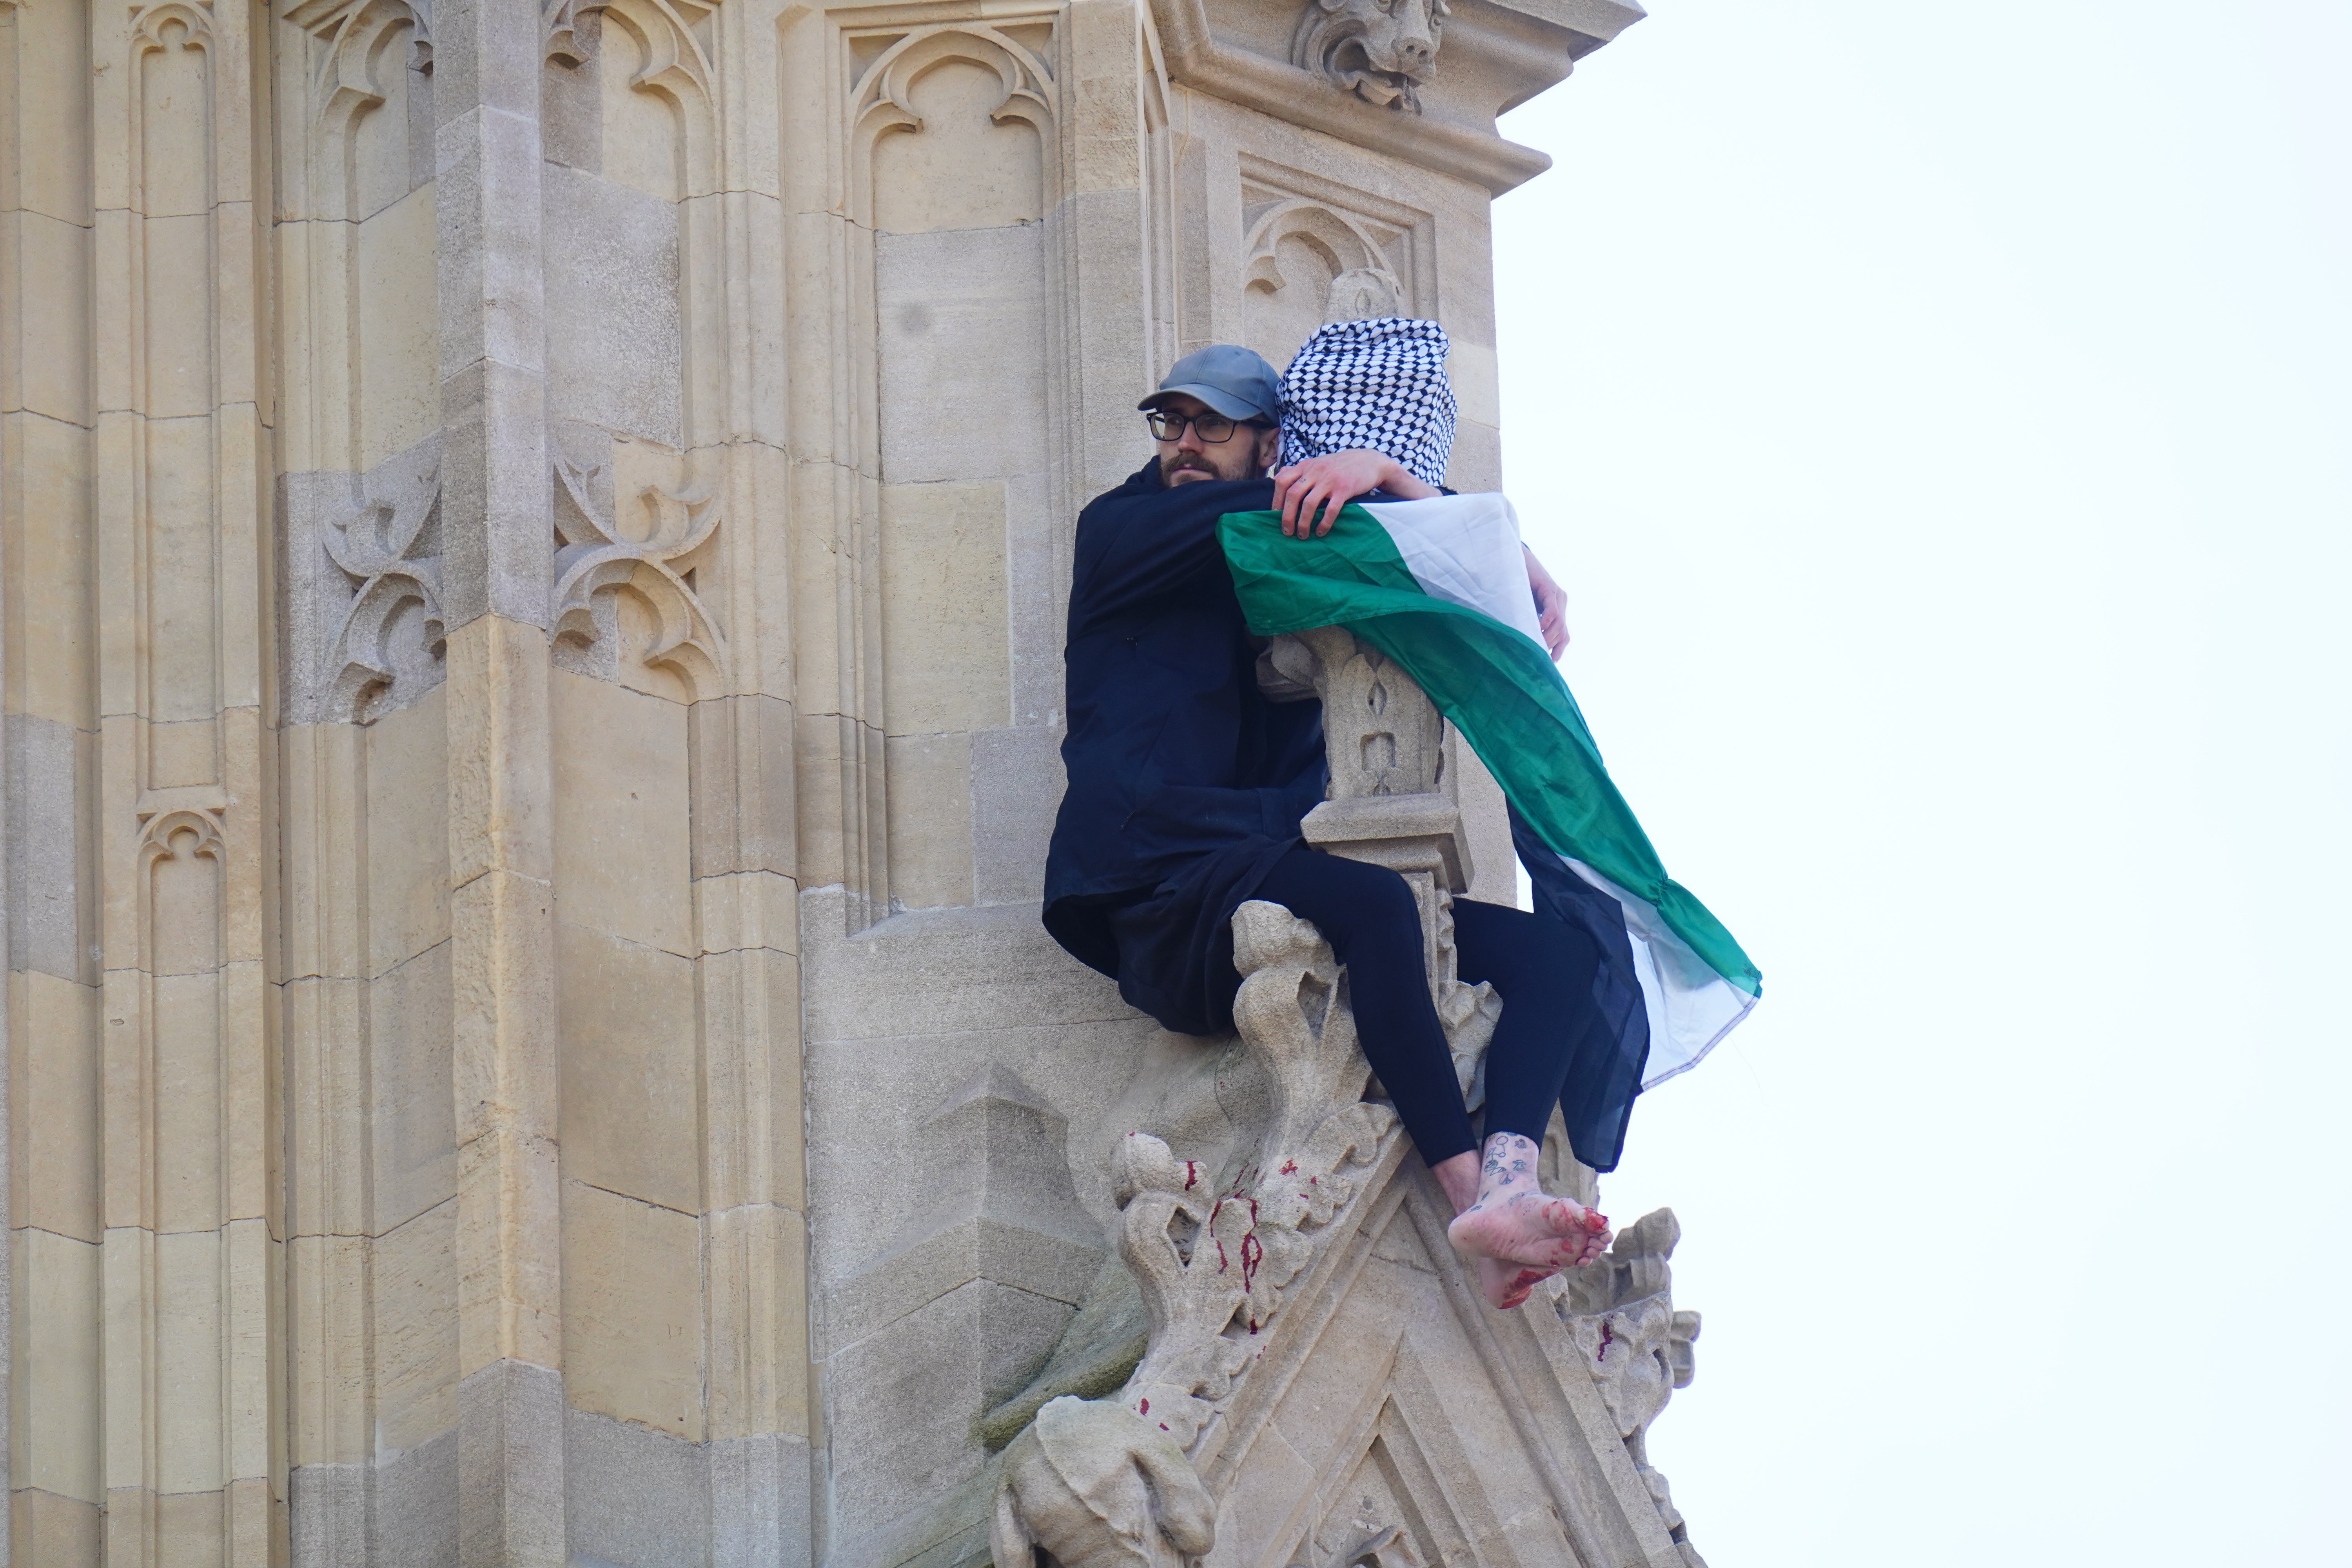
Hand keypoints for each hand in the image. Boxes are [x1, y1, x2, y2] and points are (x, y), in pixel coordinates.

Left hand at [1269, 449, 1437, 535]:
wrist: (1370, 461)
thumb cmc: (1340, 466)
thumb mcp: (1318, 462)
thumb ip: (1299, 470)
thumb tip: (1278, 478)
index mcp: (1306, 465)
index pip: (1282, 481)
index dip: (1276, 500)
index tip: (1274, 516)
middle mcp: (1315, 471)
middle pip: (1293, 495)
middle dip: (1286, 517)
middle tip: (1286, 532)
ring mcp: (1330, 480)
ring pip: (1309, 504)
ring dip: (1303, 523)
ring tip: (1302, 535)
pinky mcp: (1345, 489)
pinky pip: (1330, 510)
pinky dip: (1324, 523)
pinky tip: (1321, 532)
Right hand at [1525, 546, 1567, 658]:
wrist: (1513, 559)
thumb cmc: (1514, 584)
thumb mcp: (1525, 608)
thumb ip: (1530, 621)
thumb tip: (1527, 643)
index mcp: (1558, 608)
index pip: (1564, 635)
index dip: (1558, 651)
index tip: (1548, 664)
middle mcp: (1561, 602)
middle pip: (1563, 633)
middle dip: (1552, 648)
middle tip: (1538, 658)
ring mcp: (1557, 595)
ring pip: (1560, 625)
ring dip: (1548, 638)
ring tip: (1535, 646)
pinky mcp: (1549, 588)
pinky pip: (1552, 611)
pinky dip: (1545, 623)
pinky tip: (1537, 630)